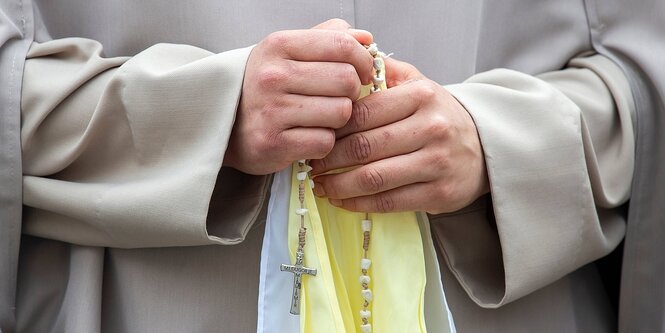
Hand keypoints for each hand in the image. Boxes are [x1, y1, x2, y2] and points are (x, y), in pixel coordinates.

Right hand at [224, 19, 373, 174]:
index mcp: (280, 45)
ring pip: (341, 112)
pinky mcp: (273, 143)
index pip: (343, 45)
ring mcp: (271, 110)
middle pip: (347, 80)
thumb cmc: (266, 86)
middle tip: (338, 98)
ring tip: (320, 118)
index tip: (363, 72)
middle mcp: (273, 75)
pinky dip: (323, 142)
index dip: (363, 60)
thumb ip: (327, 38)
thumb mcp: (289, 51)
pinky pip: (325, 142)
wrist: (222, 123)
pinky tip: (307, 136)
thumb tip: (366, 38)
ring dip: (338, 119)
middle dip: (352, 92)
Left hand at [310, 57, 488, 213]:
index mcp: (421, 96)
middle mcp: (432, 128)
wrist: (484, 148)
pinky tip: (342, 199)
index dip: (331, 128)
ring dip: (338, 184)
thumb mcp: (419, 85)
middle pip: (363, 147)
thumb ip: (386, 73)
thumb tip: (349, 58)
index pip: (361, 113)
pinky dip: (358, 203)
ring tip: (320, 184)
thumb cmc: (439, 116)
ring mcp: (437, 163)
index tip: (316, 135)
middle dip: (328, 159)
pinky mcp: (439, 193)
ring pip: (372, 178)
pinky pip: (388, 201)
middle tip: (311, 165)